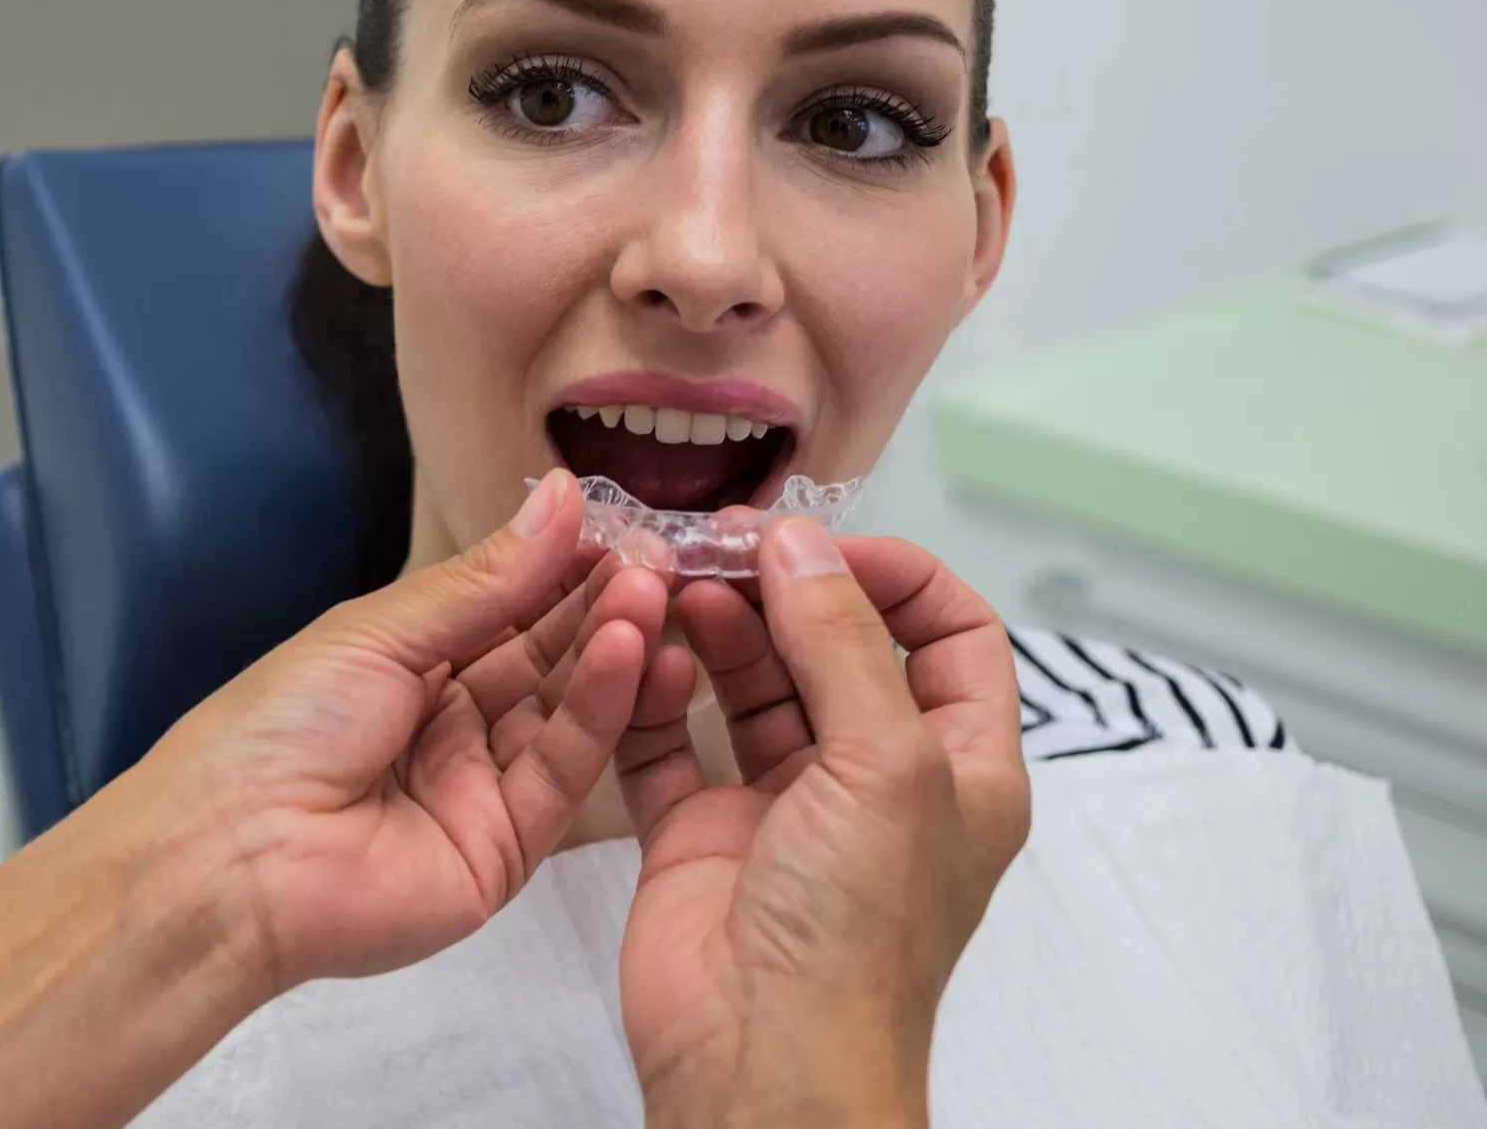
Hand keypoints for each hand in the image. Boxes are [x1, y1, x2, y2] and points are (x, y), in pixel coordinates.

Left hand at [124, 468, 669, 991]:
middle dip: (601, 605)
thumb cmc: (281, 725)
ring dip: (612, 650)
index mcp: (407, 665)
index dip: (564, 569)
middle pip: (544, 659)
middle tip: (664, 554)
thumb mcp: (380, 632)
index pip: (506, 610)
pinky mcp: (507, 848)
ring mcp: (482, 788)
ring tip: (655, 591)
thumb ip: (485, 579)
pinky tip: (628, 651)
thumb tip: (566, 496)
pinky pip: (564, 771)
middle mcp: (451, 724)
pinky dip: (599, 710)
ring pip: (565, 712)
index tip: (628, 525)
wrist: (232, 856)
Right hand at [617, 522, 1029, 1127]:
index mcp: (958, 769)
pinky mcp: (700, 831)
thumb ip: (843, 642)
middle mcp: (872, 782)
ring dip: (716, 626)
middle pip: (834, 646)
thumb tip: (804, 546)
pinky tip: (644, 653)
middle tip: (726, 545)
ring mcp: (783, 806)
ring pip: (749, 682)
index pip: (950, 635)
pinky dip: (653, 690)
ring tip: (679, 582)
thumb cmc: (856, 946)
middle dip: (784, 587)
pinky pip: (670, 738)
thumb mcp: (885, 764)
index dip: (894, 576)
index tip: (824, 544)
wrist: (763, 1058)